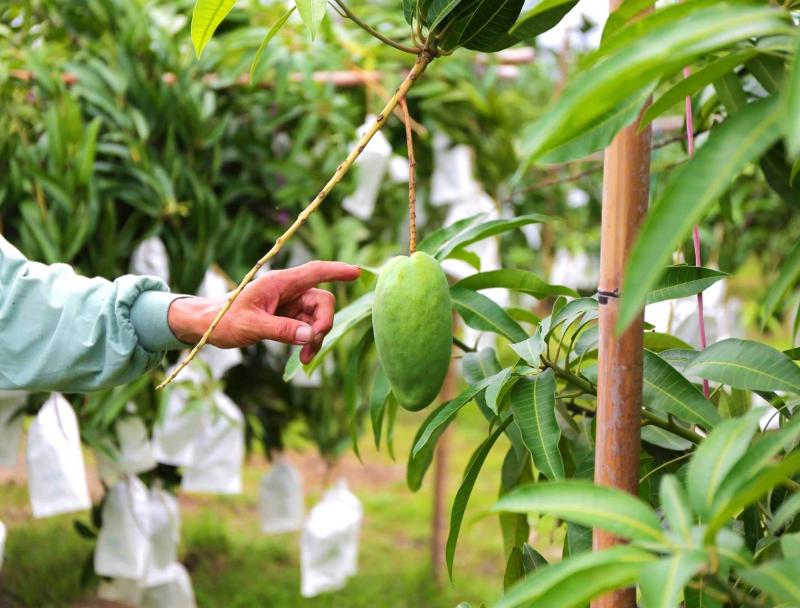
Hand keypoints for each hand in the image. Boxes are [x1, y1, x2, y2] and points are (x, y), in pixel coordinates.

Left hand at [168, 261, 360, 363]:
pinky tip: (303, 357)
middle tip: (311, 344)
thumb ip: (281, 330)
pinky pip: (308, 328)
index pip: (314, 272)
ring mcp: (290, 304)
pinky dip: (309, 342)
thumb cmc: (224, 320)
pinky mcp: (288, 318)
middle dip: (323, 323)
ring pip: (317, 317)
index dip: (337, 270)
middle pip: (322, 300)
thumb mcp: (251, 326)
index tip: (357, 272)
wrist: (207, 327)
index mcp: (279, 283)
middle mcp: (288, 290)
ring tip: (305, 358)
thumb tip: (309, 336)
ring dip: (316, 337)